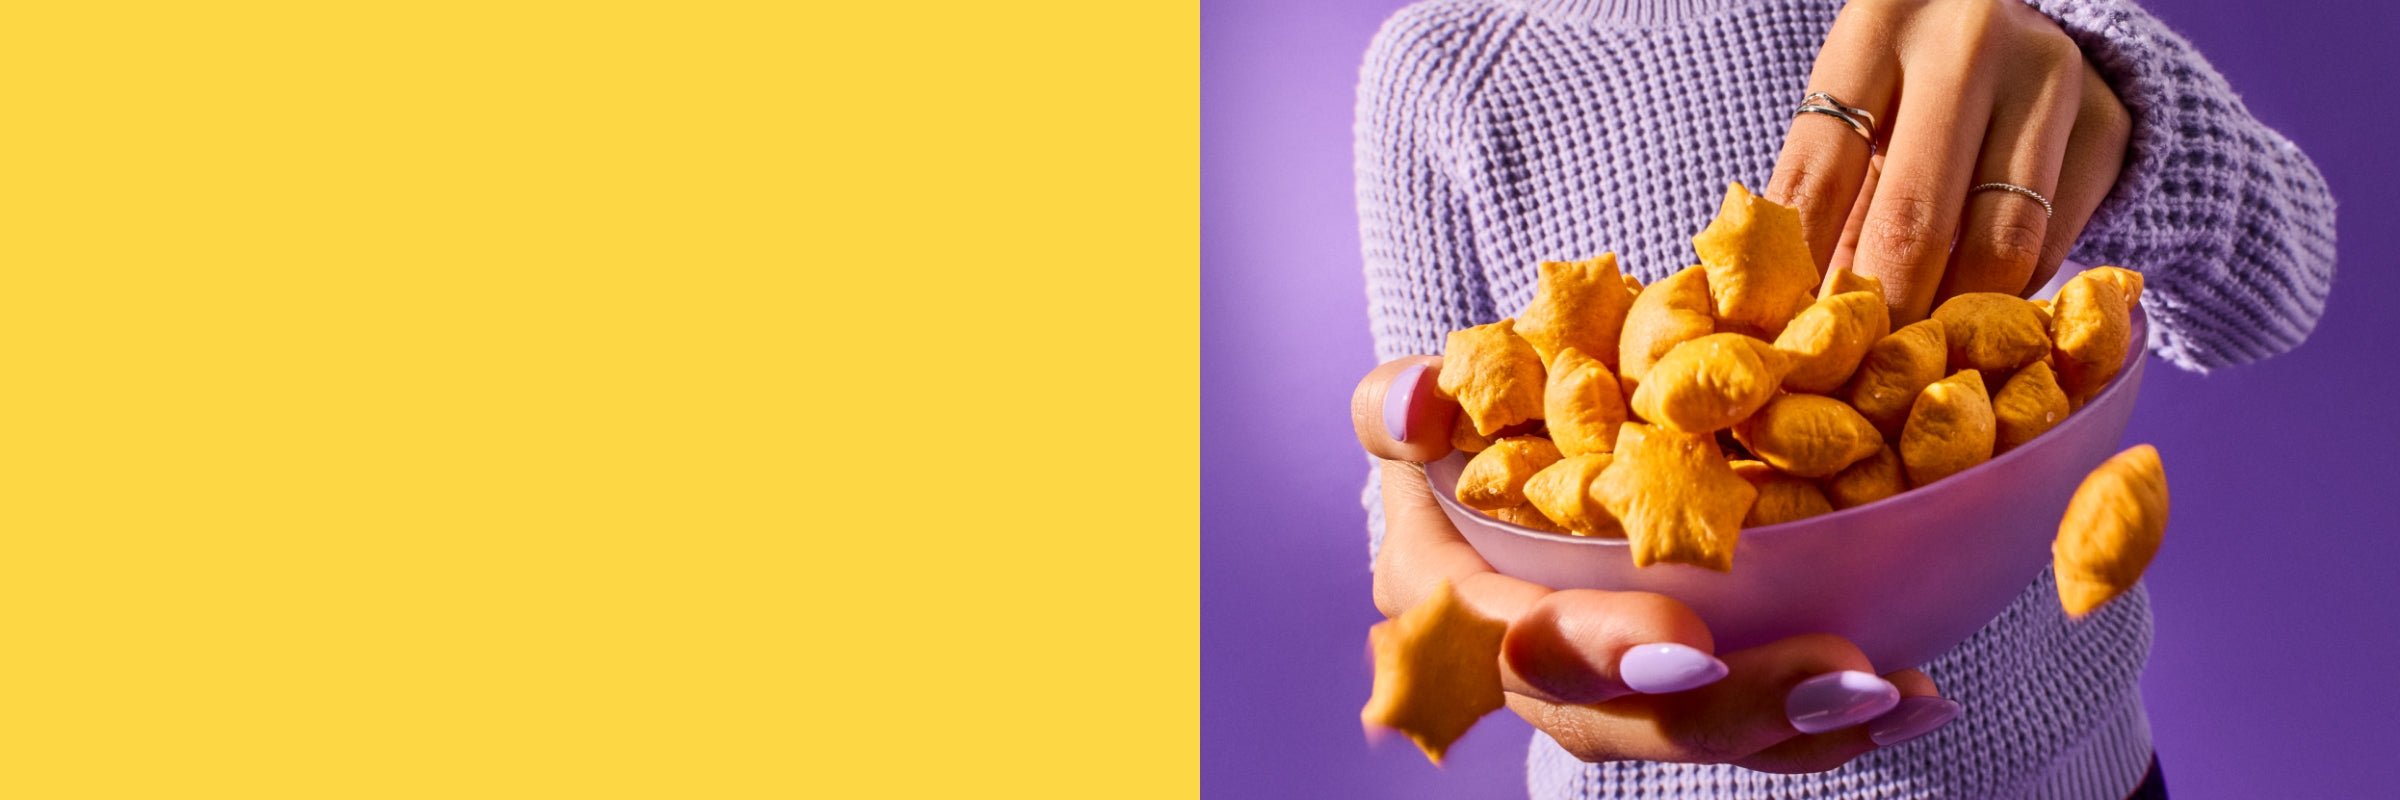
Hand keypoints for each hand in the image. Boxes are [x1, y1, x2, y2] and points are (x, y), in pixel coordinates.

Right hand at [1350, 359, 1957, 768]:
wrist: (1491, 471)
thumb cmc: (1456, 429)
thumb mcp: (1413, 402)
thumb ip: (1397, 402)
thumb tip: (1422, 403)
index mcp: (1450, 606)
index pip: (1516, 641)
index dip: (1598, 651)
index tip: (1689, 647)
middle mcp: (1522, 676)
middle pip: (1619, 721)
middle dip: (1733, 712)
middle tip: (1840, 677)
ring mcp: (1601, 696)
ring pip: (1694, 737)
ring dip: (1801, 727)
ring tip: (1897, 696)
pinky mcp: (1673, 694)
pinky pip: (1748, 729)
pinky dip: (1829, 721)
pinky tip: (1916, 700)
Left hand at [1766, 0, 2132, 323]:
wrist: (2027, 27)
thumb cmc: (1910, 85)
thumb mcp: (1856, 112)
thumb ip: (1826, 199)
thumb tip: (1792, 321)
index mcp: (1877, 28)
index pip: (1820, 172)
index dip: (1799, 272)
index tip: (1790, 341)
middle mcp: (1968, 40)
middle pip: (1914, 216)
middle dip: (1883, 314)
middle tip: (1860, 377)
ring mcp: (2050, 77)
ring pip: (1999, 244)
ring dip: (1953, 319)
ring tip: (1919, 359)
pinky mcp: (2110, 124)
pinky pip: (2053, 248)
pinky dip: (2009, 297)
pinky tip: (1978, 318)